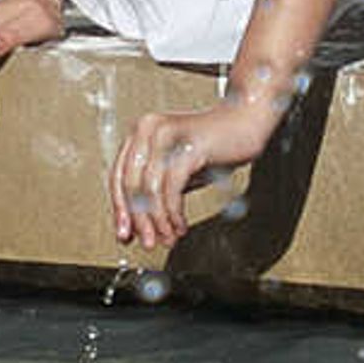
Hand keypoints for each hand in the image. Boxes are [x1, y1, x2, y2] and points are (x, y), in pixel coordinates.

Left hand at [111, 98, 275, 249]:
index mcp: (141, 132)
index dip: (120, 208)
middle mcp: (149, 129)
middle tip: (148, 242)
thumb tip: (137, 226)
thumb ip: (156, 192)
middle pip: (130, 184)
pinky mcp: (189, 145)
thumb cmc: (213, 145)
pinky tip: (180, 225)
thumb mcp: (176, 170)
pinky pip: (172, 187)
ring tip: (168, 237)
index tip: (124, 234)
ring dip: (158, 220)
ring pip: (150, 189)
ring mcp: (168, 134)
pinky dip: (174, 212)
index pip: (117, 176)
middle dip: (139, 220)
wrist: (246, 120)